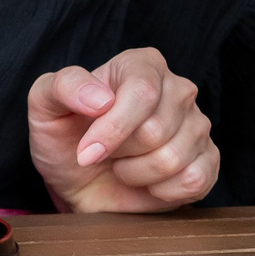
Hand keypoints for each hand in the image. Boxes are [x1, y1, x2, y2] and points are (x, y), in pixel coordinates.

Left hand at [28, 47, 218, 212]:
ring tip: (123, 165)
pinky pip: (194, 180)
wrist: (79, 180)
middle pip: (156, 130)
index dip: (112, 128)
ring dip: (136, 174)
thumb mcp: (46, 105)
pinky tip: (146, 182)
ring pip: (173, 159)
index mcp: (142, 64)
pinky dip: (161, 191)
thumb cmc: (65, 136)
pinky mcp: (208, 161)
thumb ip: (64, 87)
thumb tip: (100, 98)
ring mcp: (198, 125)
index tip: (86, 151)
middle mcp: (177, 89)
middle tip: (105, 153)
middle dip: (119, 153)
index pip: (142, 92)